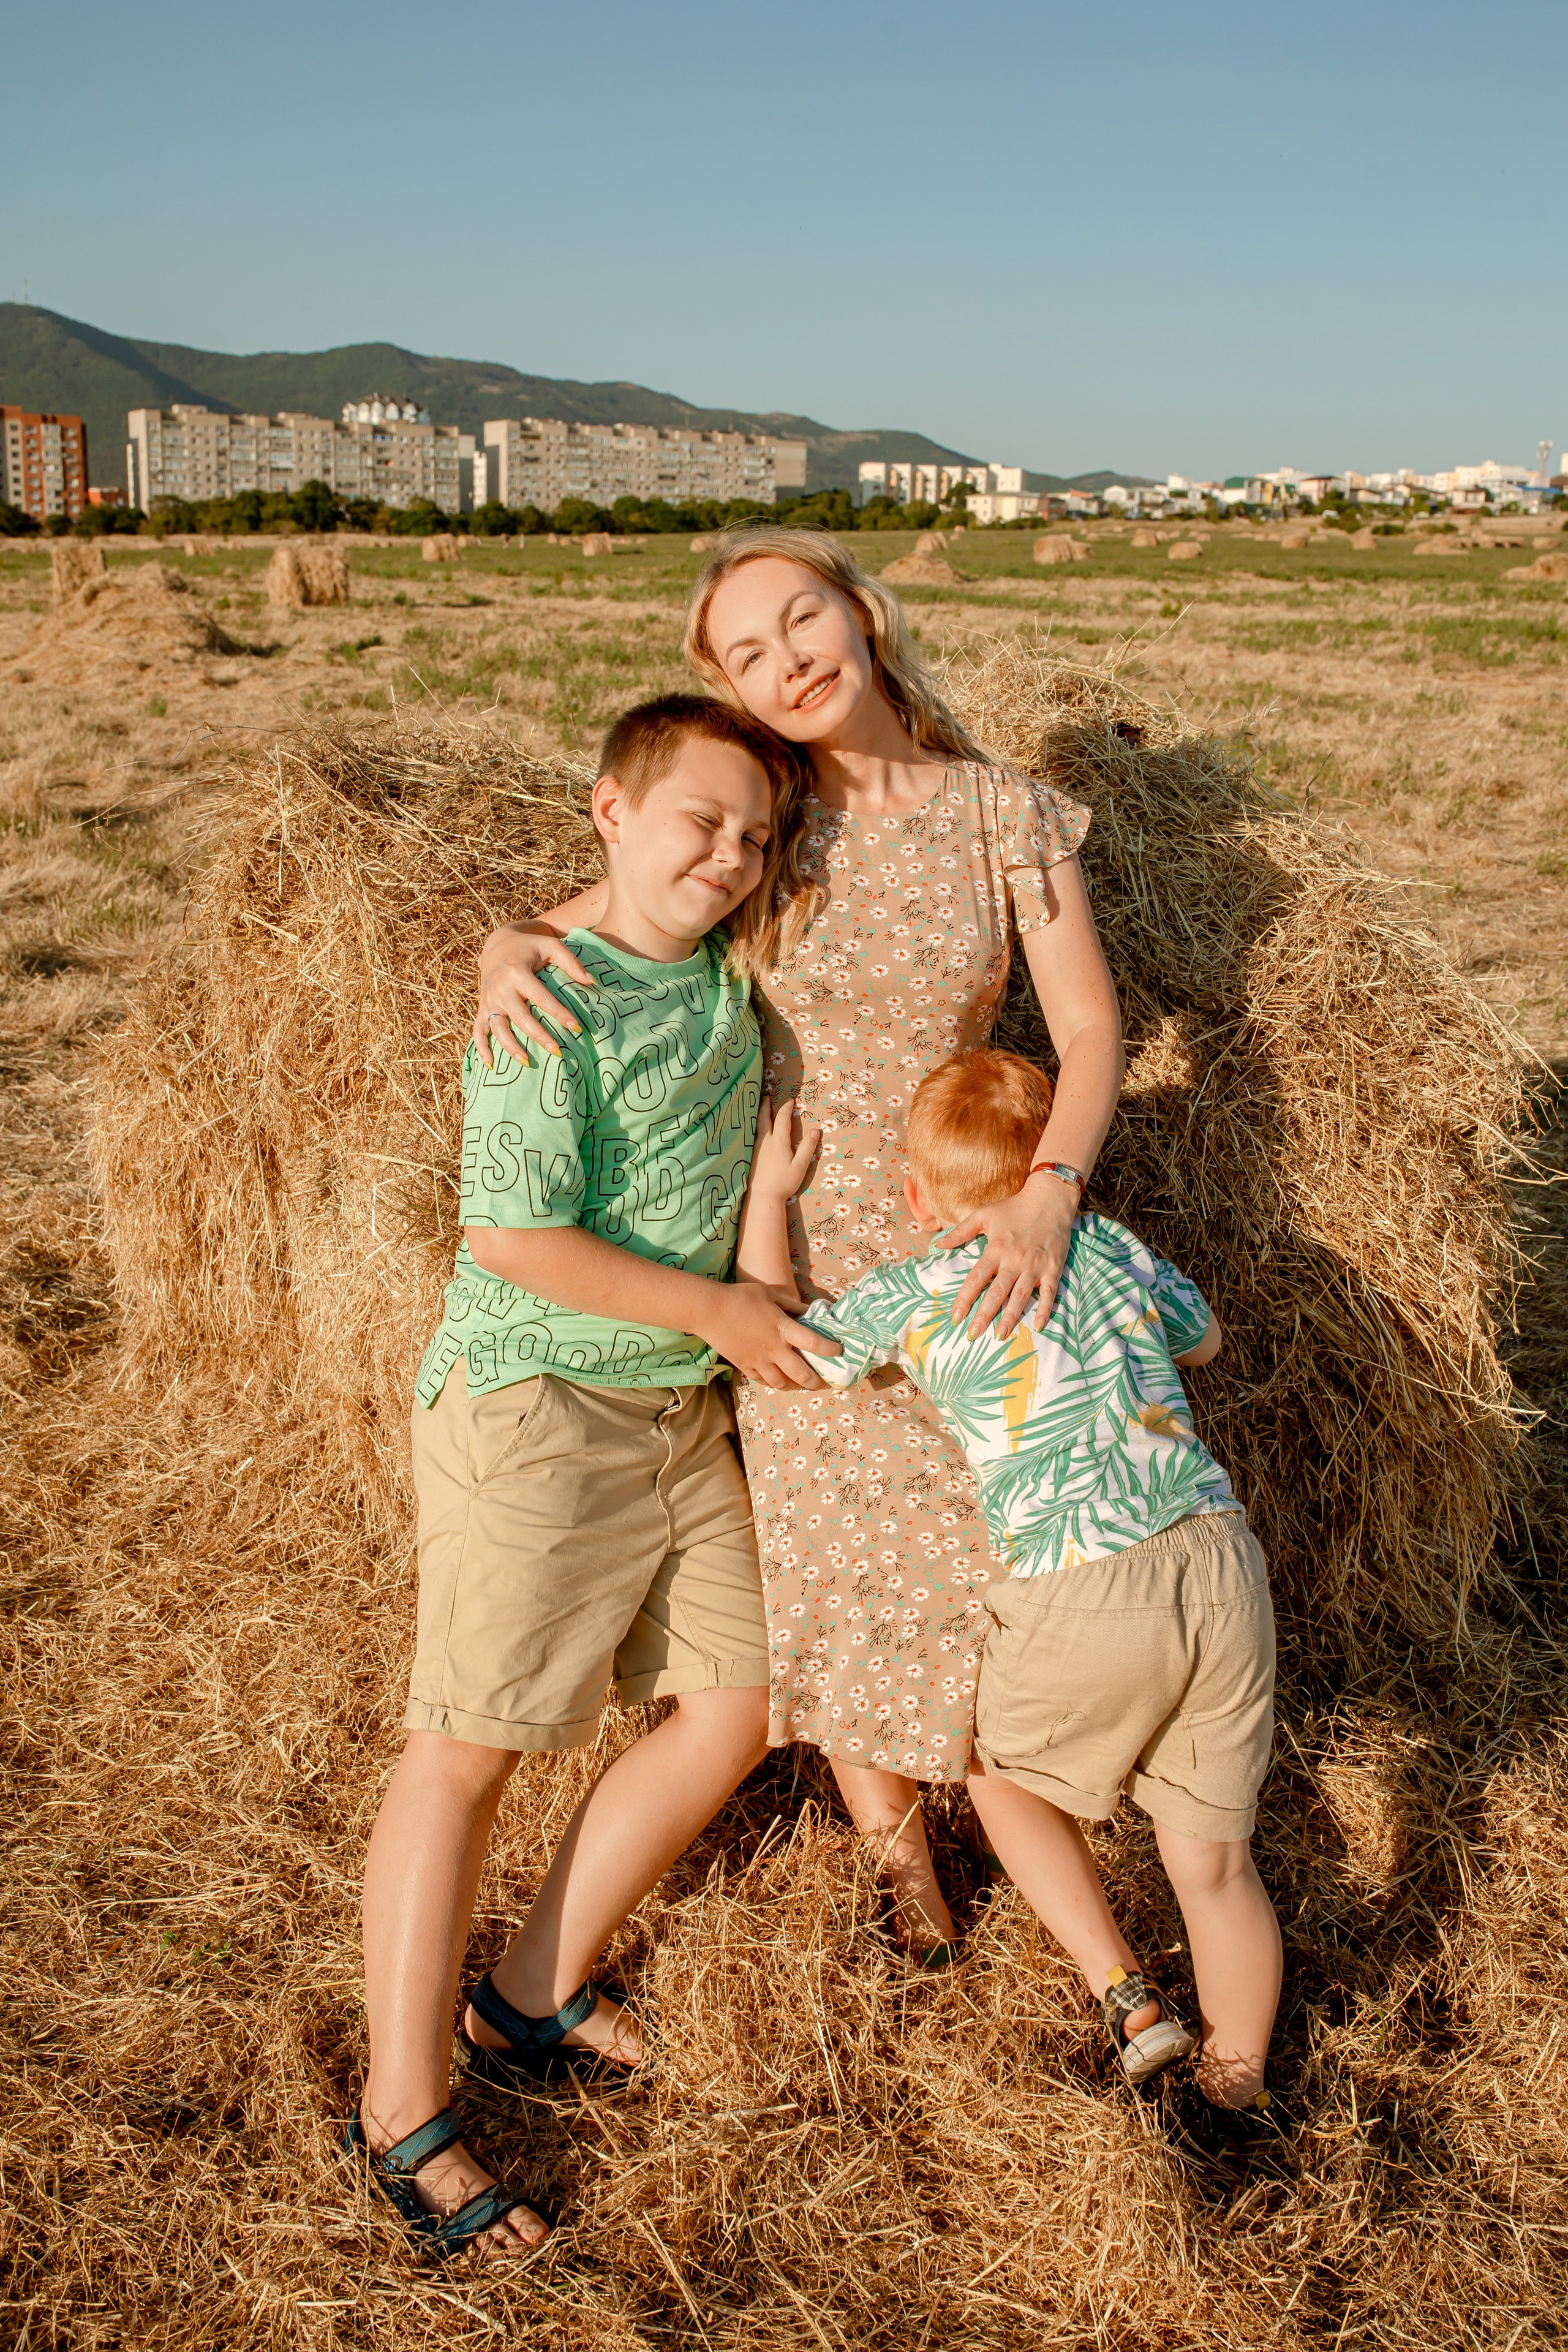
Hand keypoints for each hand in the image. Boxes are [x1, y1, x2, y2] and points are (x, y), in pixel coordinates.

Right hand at [473, 925, 594, 1066]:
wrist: (498, 943)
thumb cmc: (530, 946)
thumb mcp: (551, 946)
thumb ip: (571, 963)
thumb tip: (592, 983)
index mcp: (516, 972)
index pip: (542, 998)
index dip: (560, 1014)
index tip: (578, 1029)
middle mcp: (500, 988)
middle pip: (521, 1018)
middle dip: (539, 1037)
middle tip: (558, 1051)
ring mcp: (489, 999)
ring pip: (498, 1028)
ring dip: (511, 1047)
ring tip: (527, 1063)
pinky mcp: (483, 1007)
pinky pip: (478, 1030)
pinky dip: (481, 1048)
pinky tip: (490, 1064)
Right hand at [704, 1281, 838, 1388]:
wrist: (710, 1311)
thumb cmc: (741, 1297)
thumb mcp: (770, 1294)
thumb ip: (792, 1304)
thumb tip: (809, 1311)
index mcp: (782, 1329)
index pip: (814, 1343)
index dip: (830, 1350)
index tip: (839, 1352)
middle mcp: (774, 1349)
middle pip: (801, 1374)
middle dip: (816, 1382)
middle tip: (825, 1383)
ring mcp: (758, 1360)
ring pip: (782, 1384)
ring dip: (795, 1387)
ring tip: (803, 1385)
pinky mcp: (745, 1366)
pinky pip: (763, 1381)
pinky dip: (774, 1383)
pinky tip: (779, 1381)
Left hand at [750, 1097, 821, 1200]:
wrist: (763, 1196)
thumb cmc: (783, 1182)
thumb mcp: (800, 1166)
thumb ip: (807, 1147)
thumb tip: (815, 1130)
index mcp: (778, 1141)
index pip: (782, 1119)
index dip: (786, 1108)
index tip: (790, 1100)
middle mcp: (765, 1141)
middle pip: (764, 1118)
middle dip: (766, 1106)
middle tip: (766, 1097)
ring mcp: (756, 1148)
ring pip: (757, 1126)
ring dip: (759, 1115)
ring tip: (760, 1110)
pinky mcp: (751, 1156)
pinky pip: (753, 1135)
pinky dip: (755, 1127)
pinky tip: (755, 1132)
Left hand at [936, 1171, 1077, 1339]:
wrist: (1050, 1199)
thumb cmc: (1014, 1207)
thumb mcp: (984, 1214)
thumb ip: (960, 1231)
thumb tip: (938, 1245)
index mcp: (996, 1249)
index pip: (977, 1278)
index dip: (965, 1299)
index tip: (955, 1317)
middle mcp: (1015, 1260)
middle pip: (997, 1292)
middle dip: (984, 1315)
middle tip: (972, 1335)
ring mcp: (1035, 1266)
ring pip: (1021, 1296)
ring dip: (1010, 1317)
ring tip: (999, 1336)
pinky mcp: (1053, 1268)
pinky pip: (1049, 1293)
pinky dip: (1045, 1310)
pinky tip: (1039, 1327)